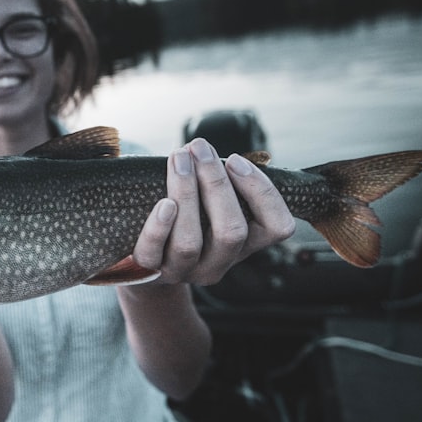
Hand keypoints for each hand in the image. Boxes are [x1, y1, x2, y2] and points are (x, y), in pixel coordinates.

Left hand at [132, 138, 294, 285]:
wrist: (144, 265)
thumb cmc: (183, 220)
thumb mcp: (210, 208)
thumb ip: (217, 185)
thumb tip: (202, 149)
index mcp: (243, 247)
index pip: (276, 227)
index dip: (262, 192)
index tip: (235, 159)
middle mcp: (216, 265)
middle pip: (231, 232)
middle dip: (216, 184)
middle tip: (199, 148)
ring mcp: (181, 272)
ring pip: (190, 242)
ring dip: (187, 193)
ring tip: (178, 158)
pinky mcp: (148, 273)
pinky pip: (152, 255)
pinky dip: (158, 228)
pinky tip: (163, 202)